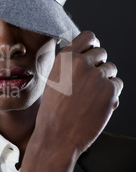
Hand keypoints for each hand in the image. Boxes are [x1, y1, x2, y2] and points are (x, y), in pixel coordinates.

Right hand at [33, 31, 122, 154]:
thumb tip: (87, 57)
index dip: (92, 44)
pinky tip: (96, 104)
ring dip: (105, 80)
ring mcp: (97, 76)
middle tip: (89, 82)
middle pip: (102, 53)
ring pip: (111, 69)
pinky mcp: (110, 91)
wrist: (57, 135)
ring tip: (90, 96)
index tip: (92, 51)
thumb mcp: (54, 80)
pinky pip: (117, 84)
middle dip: (98, 65)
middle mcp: (82, 63)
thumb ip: (69, 65)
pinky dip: (111, 93)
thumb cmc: (53, 111)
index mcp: (65, 58)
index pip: (88, 37)